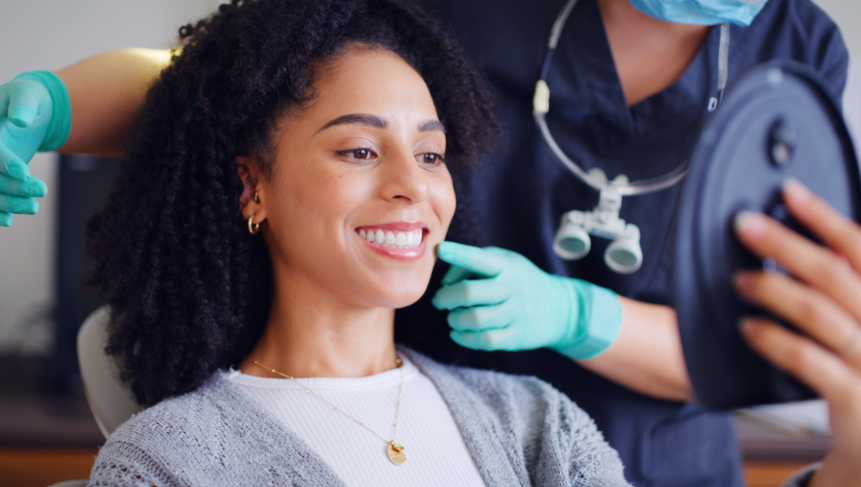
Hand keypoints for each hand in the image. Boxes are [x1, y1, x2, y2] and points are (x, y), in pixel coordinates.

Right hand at [0, 72, 70, 226]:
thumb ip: (23, 104)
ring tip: (34, 207)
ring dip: (8, 202)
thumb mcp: (28, 94)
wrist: (26, 108)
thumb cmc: (28, 97)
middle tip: (41, 190)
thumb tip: (21, 119)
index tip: (25, 173)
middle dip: (12, 187)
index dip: (5, 162)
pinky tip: (9, 220)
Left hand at [432, 242, 621, 359]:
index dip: (459, 254)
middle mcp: (512, 288)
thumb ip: (473, 264)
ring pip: (475, 319)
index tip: (441, 250)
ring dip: (455, 319)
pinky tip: (458, 333)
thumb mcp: (505, 262)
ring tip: (453, 317)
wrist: (560, 308)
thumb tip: (445, 282)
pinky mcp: (517, 336)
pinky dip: (464, 338)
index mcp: (507, 266)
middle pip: (469, 293)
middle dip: (445, 298)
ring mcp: (516, 313)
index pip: (480, 258)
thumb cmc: (520, 281)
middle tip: (440, 301)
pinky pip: (485, 340)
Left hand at [734, 179, 860, 486]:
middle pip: (832, 273)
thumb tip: (810, 241)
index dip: (824, 216)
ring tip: (740, 279)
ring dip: (772, 289)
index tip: (791, 191)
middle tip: (744, 225)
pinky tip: (747, 327)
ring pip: (818, 313)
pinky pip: (807, 360)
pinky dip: (773, 339)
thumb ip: (848, 284)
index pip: (860, 247)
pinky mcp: (853, 394)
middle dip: (785, 243)